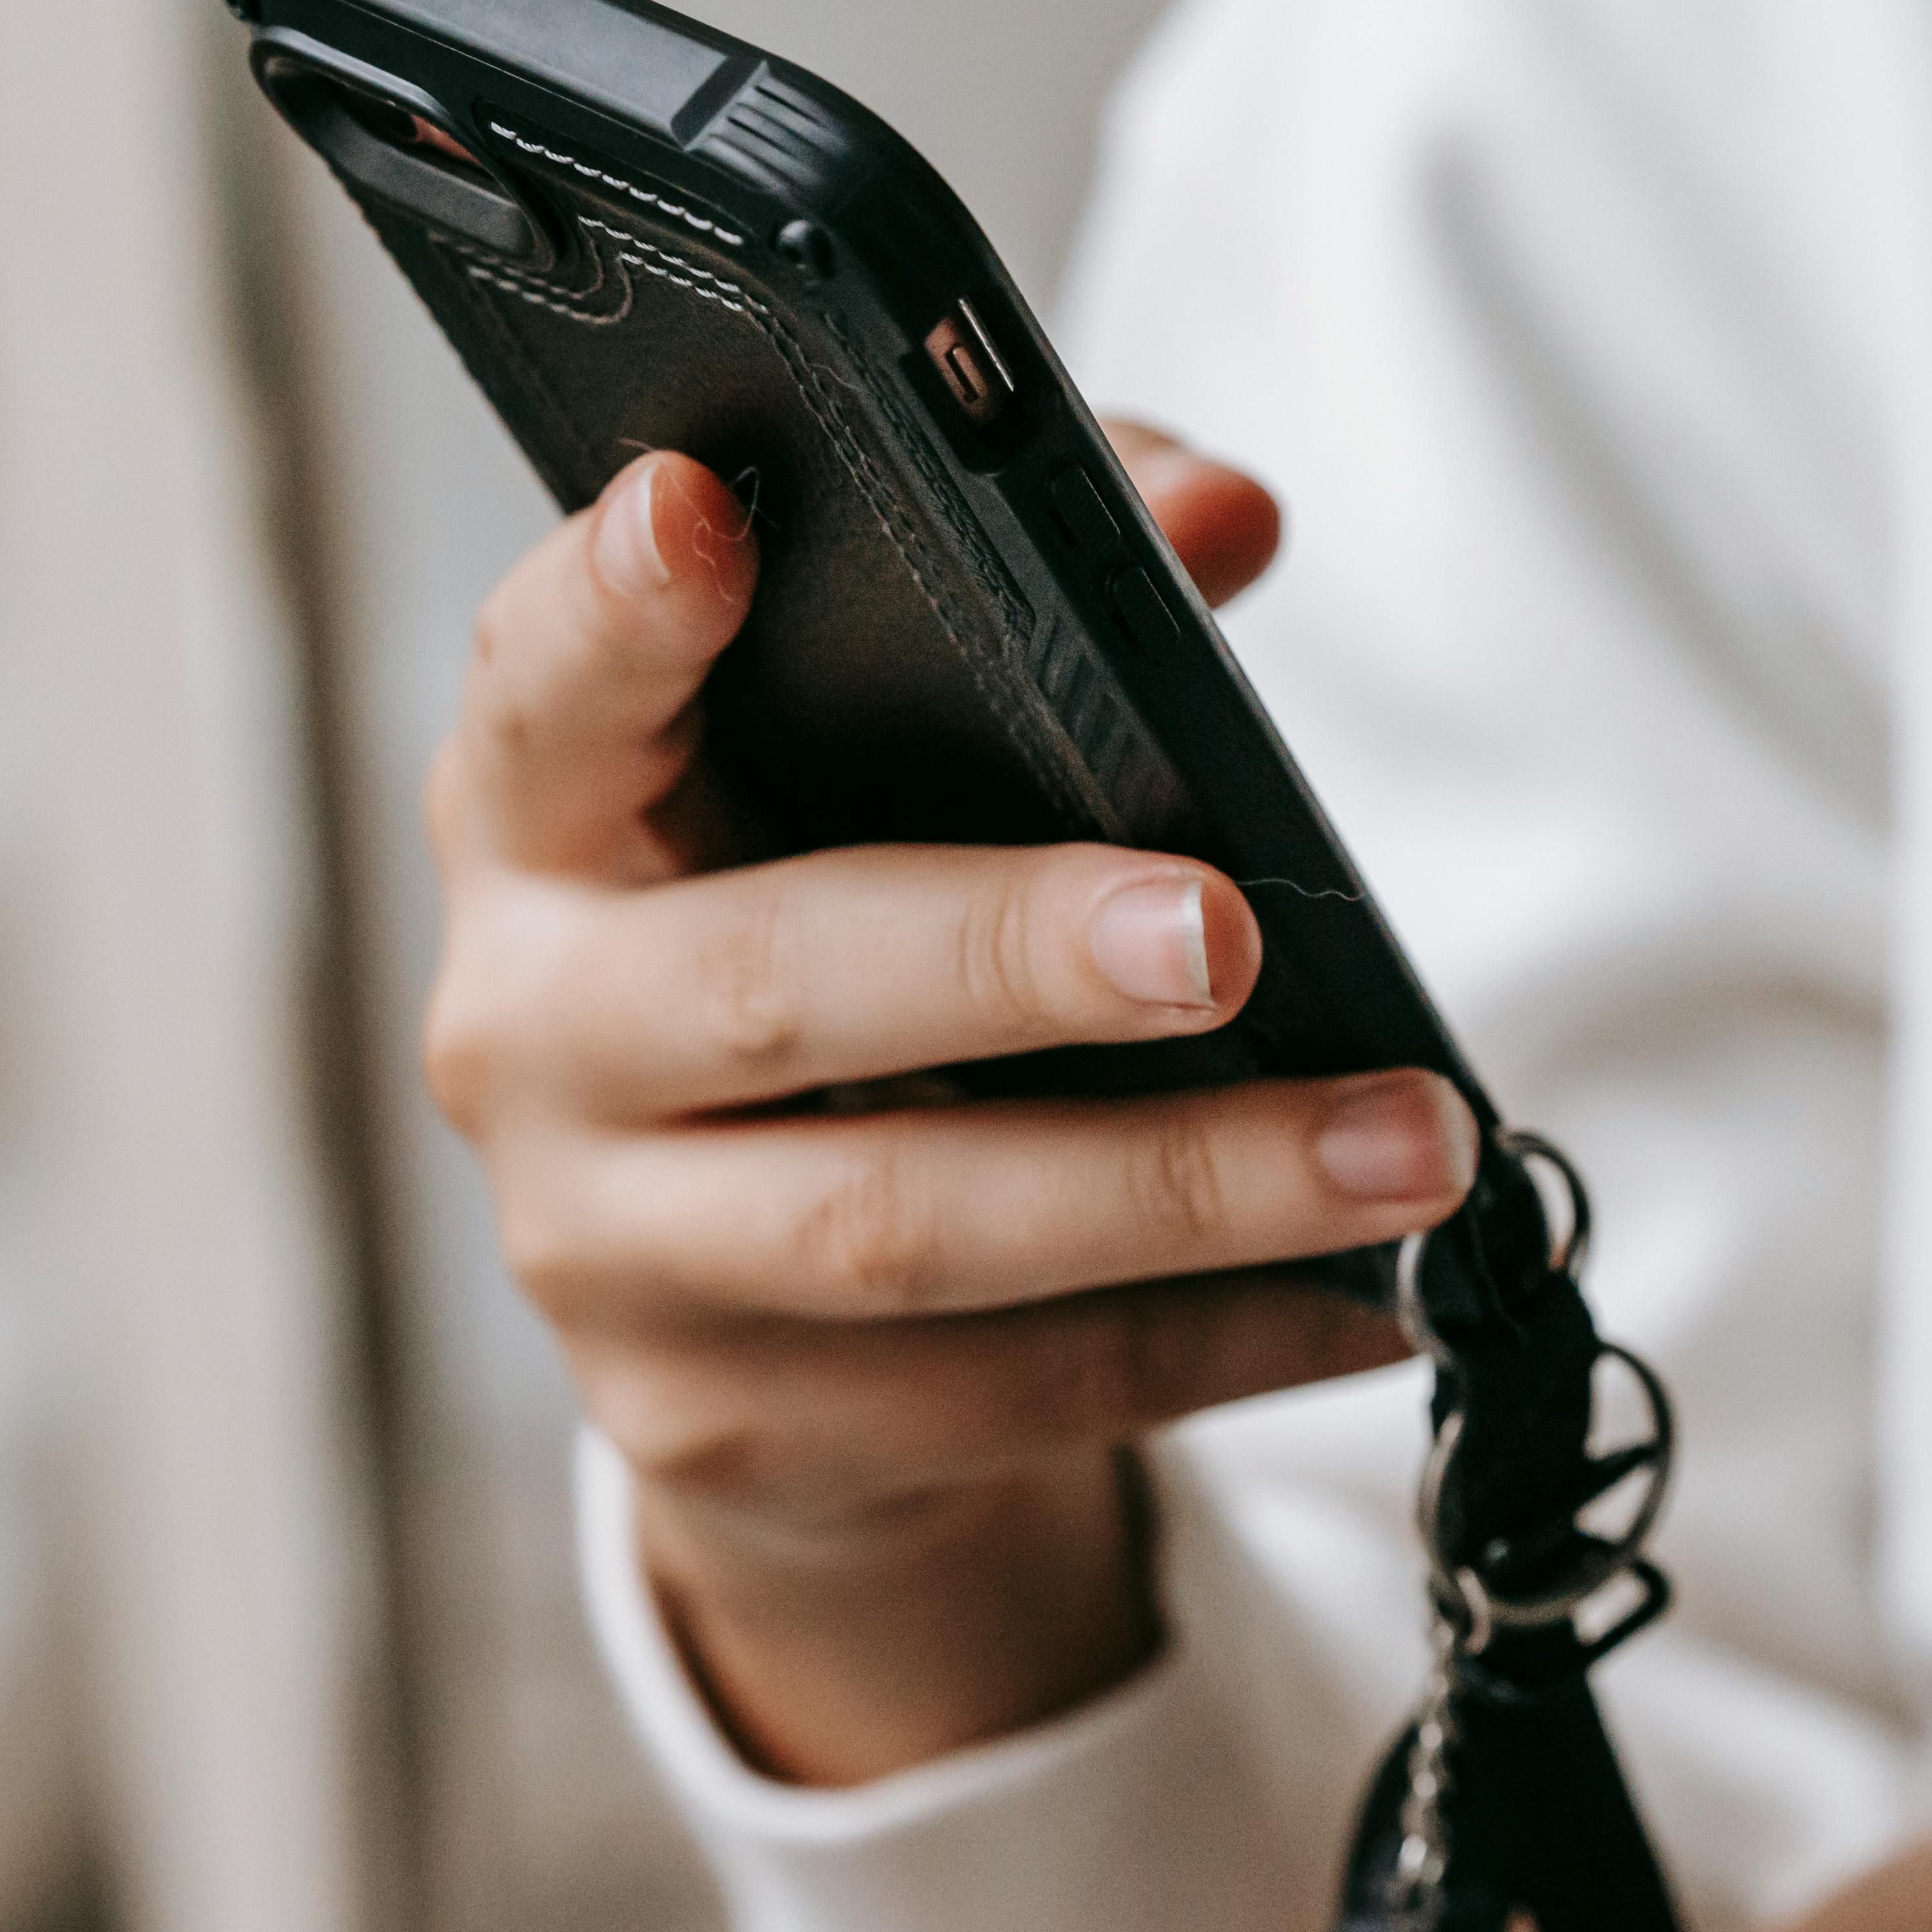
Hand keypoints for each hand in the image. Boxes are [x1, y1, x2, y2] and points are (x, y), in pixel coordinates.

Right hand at [422, 425, 1452, 1784]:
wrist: (726, 1286)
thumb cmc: (826, 918)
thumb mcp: (872, 760)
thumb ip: (1026, 595)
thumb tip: (1218, 517)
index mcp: (539, 818)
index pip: (543, 686)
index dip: (612, 606)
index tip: (702, 511)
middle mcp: (525, 1033)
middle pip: (773, 985)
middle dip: (1011, 955)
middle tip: (1223, 930)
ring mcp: (601, 1252)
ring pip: (904, 1227)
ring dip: (1185, 1188)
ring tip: (1406, 1141)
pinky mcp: (719, 1420)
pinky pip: (1000, 1392)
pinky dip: (1211, 1340)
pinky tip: (1375, 1294)